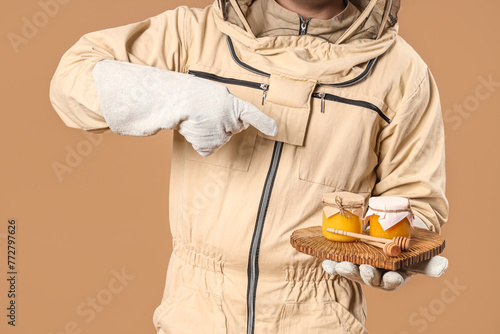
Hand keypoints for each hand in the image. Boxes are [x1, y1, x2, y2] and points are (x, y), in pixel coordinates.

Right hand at [93, 59, 276, 155]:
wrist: (168, 99)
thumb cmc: (187, 94)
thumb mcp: (211, 94)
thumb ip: (226, 106)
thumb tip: (233, 123)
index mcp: (231, 102)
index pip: (252, 114)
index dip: (264, 123)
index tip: (274, 130)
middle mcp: (229, 119)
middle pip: (232, 129)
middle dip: (222, 124)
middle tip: (205, 114)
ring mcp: (220, 133)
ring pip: (219, 140)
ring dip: (208, 132)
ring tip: (194, 120)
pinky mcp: (209, 144)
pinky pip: (208, 148)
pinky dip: (200, 142)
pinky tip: (191, 129)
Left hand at [322, 256, 447, 290]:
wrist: (389, 235)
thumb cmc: (405, 248)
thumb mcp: (418, 254)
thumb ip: (429, 261)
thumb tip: (444, 267)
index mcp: (394, 276)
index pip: (393, 282)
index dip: (392, 280)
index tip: (392, 277)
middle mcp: (377, 276)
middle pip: (370, 278)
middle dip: (366, 275)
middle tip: (365, 269)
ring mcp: (361, 270)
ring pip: (354, 272)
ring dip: (347, 270)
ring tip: (341, 266)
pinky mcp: (349, 263)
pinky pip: (339, 265)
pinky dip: (332, 265)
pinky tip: (326, 262)